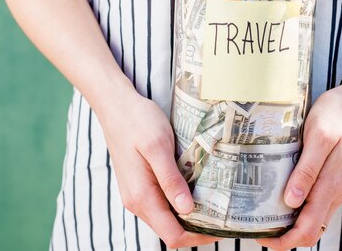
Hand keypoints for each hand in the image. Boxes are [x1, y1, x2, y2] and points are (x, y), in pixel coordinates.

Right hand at [99, 93, 217, 248]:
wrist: (116, 105)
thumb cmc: (138, 121)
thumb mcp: (158, 146)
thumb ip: (170, 179)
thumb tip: (187, 209)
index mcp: (142, 196)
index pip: (172, 235)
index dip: (198, 237)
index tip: (222, 227)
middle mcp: (137, 202)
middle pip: (171, 230)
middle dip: (197, 228)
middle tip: (224, 213)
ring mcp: (136, 194)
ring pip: (167, 218)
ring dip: (190, 215)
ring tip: (214, 201)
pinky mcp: (139, 185)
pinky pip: (162, 203)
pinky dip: (180, 202)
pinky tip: (195, 187)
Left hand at [256, 77, 341, 249]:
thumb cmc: (340, 113)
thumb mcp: (320, 136)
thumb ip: (307, 170)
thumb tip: (292, 200)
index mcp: (331, 185)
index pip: (307, 230)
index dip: (283, 240)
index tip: (260, 234)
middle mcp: (335, 191)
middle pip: (308, 229)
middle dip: (282, 234)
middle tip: (255, 223)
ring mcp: (335, 185)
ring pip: (311, 217)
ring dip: (288, 220)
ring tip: (263, 209)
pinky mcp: (332, 177)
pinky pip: (315, 202)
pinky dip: (296, 205)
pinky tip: (280, 192)